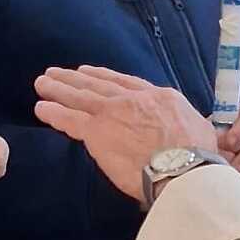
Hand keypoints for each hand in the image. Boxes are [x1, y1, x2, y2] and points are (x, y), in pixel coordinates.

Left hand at [33, 66, 216, 201]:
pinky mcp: (97, 132)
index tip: (90, 72)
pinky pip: (69, 119)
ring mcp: (114, 113)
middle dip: (77, 78)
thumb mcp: (198, 127)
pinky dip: (54, 112)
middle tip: (58, 72)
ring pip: (81, 96)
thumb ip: (184, 124)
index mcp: (160, 97)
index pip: (127, 83)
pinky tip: (41, 107)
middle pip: (99, 84)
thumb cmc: (197, 155)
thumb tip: (186, 132)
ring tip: (42, 82)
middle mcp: (134, 99)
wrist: (182, 167)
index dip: (105, 76)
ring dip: (59, 88)